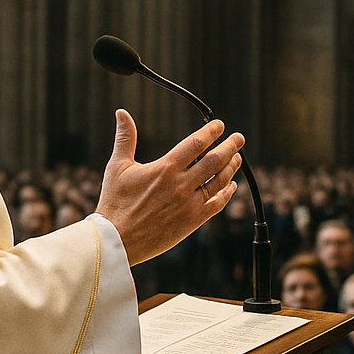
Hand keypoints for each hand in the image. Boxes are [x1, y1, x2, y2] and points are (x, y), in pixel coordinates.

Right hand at [96, 109, 243, 265]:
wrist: (117, 240)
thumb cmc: (115, 203)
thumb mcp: (118, 167)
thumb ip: (125, 138)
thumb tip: (122, 113)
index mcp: (165, 168)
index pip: (196, 143)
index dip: (211, 131)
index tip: (219, 125)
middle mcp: (181, 184)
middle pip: (214, 160)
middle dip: (230, 147)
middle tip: (239, 138)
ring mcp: (189, 204)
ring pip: (219, 181)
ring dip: (231, 167)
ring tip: (237, 157)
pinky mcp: (192, 221)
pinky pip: (217, 204)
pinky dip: (227, 193)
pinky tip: (231, 185)